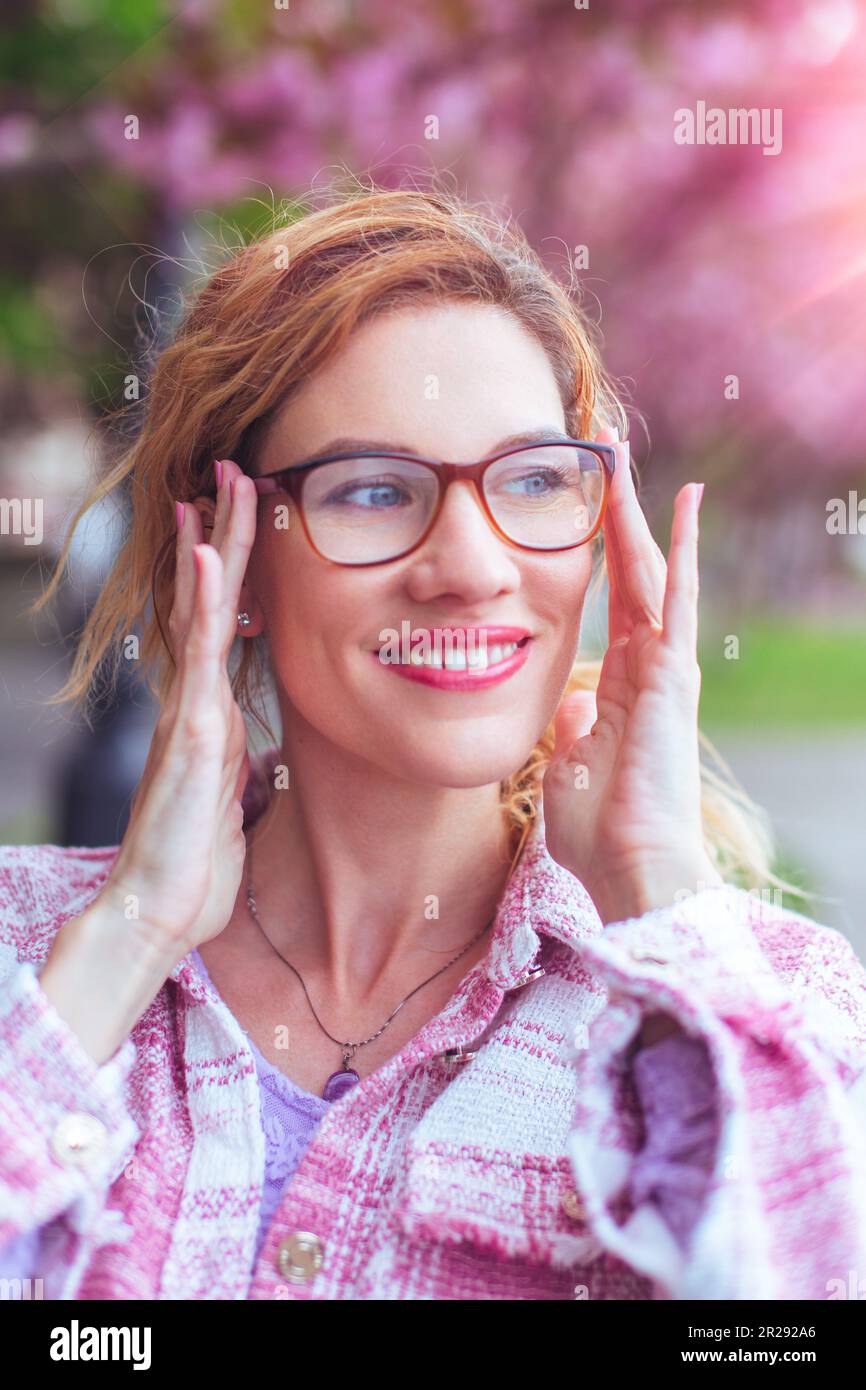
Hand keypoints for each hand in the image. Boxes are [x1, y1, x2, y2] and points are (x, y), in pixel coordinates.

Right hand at [102, 459, 257, 958]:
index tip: (238, 516)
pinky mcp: (193, 733)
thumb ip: (240, 767)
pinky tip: (208, 557)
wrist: (159, 912)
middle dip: (222, 536)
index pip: (221, 625)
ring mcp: (190, 711)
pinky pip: (202, 657)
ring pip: (204, 612)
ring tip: (219, 486)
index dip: (228, 569)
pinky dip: (206, 603)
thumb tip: (259, 755)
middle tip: (231, 470)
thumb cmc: (194, 865)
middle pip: (209, 601)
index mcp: (208, 713)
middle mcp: (194, 700)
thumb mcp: (232, 804)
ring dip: (214, 547)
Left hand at [542, 429, 721, 923]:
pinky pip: (676, 599)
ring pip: (651, 571)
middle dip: (619, 514)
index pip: (614, 601)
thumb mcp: (569, 766)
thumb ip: (572, 728)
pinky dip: (681, 549)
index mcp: (622, 685)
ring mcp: (665, 667)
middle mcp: (649, 666)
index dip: (604, 555)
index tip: (590, 511)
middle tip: (607, 454)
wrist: (630, 868)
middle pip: (633, 573)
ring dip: (636, 513)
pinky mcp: (674, 674)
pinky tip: (685, 501)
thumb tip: (570, 705)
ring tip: (624, 454)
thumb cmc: (600, 832)